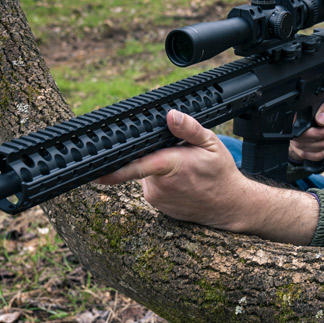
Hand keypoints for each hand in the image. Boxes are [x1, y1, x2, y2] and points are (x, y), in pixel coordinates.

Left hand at [95, 109, 248, 230]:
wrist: (230, 205)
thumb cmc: (220, 173)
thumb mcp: (212, 144)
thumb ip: (189, 128)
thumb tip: (171, 115)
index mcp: (170, 166)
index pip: (135, 166)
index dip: (112, 170)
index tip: (93, 172)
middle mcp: (160, 185)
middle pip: (143, 161)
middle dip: (155, 154)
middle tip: (180, 156)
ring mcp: (158, 198)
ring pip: (146, 175)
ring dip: (158, 169)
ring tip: (184, 171)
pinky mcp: (158, 207)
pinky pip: (151, 187)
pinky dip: (161, 182)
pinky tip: (181, 183)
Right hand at [289, 91, 323, 162]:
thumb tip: (321, 120)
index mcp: (299, 111)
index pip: (297, 126)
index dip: (314, 132)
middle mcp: (293, 124)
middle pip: (299, 139)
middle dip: (320, 138)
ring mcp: (295, 137)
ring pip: (303, 149)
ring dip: (322, 146)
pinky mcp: (299, 147)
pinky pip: (306, 156)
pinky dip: (319, 154)